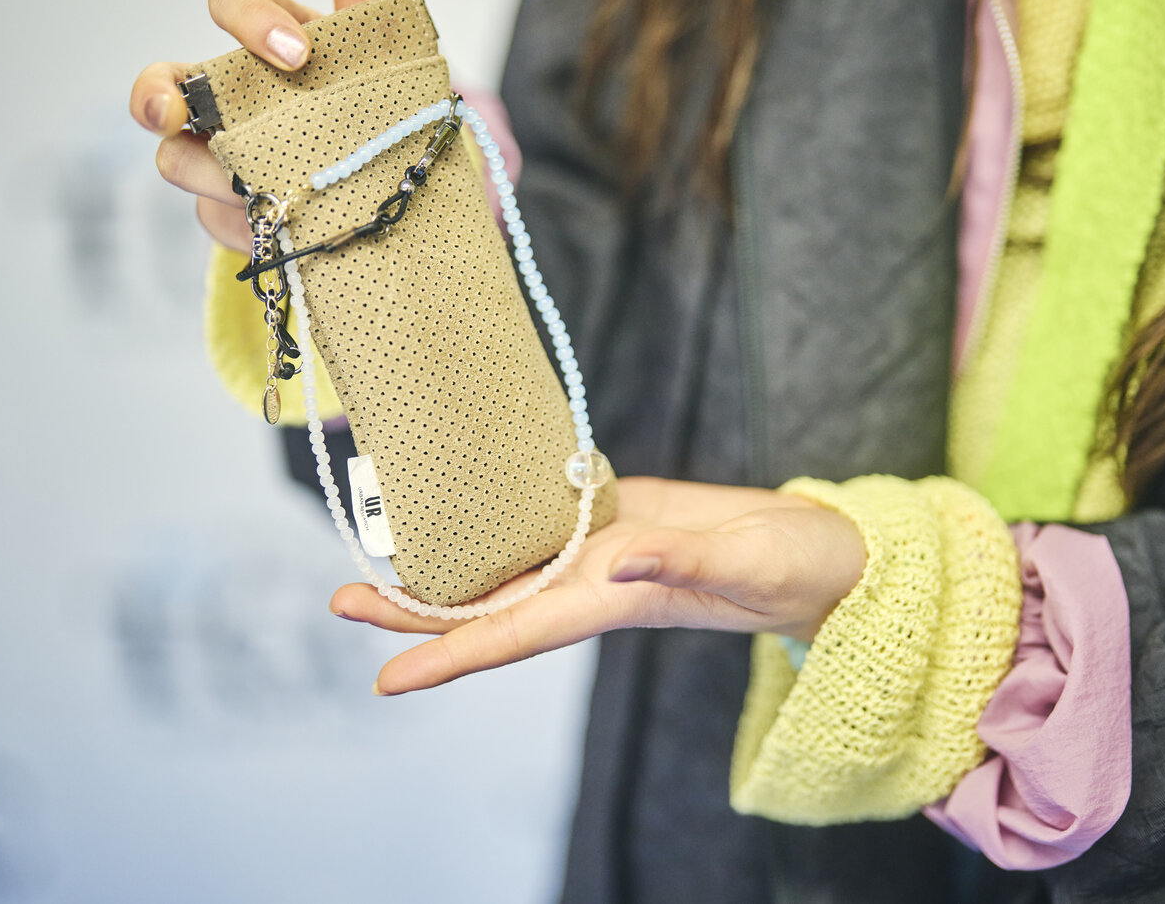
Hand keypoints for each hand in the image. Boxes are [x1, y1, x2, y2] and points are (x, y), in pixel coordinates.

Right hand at [127, 0, 392, 251]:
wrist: (395, 194)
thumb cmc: (376, 111)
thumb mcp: (382, 63)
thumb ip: (369, 6)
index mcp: (270, 42)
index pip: (235, 1)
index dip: (252, 18)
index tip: (298, 54)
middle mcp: (229, 95)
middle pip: (162, 84)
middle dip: (154, 96)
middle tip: (175, 114)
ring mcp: (219, 156)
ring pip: (177, 159)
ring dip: (212, 173)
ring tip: (266, 191)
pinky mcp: (226, 212)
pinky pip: (215, 218)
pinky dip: (250, 224)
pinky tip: (289, 229)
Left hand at [330, 477, 867, 694]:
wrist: (823, 550)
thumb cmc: (794, 570)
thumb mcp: (744, 563)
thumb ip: (680, 562)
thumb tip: (619, 560)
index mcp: (614, 601)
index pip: (514, 636)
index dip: (448, 656)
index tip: (387, 678)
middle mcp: (593, 579)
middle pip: (487, 601)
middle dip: (414, 605)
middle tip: (341, 595)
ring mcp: (603, 545)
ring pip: (507, 556)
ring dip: (445, 555)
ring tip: (379, 539)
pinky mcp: (620, 510)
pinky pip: (547, 510)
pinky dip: (501, 503)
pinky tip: (465, 487)